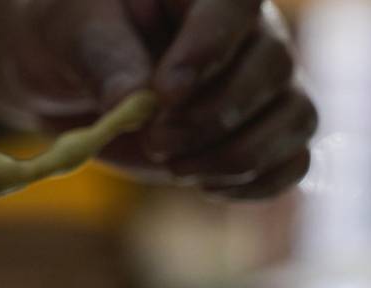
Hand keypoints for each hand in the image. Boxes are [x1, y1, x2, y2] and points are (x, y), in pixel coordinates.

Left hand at [10, 0, 315, 199]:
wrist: (80, 87)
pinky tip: (205, 186)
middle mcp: (255, 32)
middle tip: (155, 142)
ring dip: (238, 156)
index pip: (238, 2)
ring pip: (296, 118)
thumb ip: (105, 58)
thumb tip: (134, 101)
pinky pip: (295, 163)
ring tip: (175, 168)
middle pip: (275, 66)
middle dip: (214, 117)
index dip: (211, 46)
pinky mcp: (271, 137)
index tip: (165, 93)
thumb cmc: (78, 40)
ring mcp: (271, 87)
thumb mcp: (74, 33)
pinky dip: (255, 184)